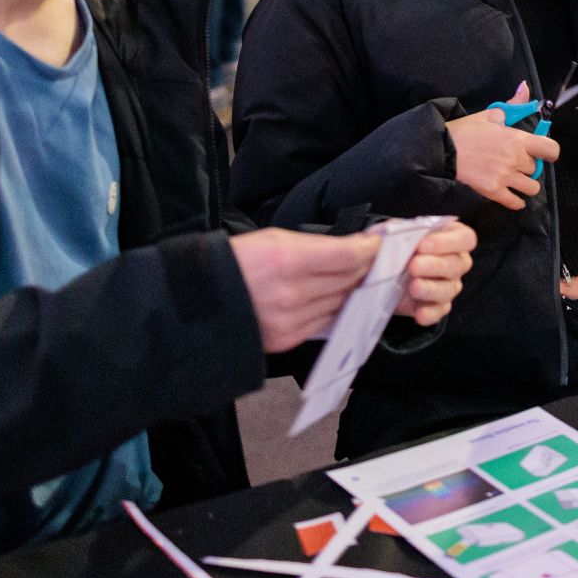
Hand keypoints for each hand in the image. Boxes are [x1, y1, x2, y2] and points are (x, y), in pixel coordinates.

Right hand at [228, 228, 379, 352]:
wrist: (201, 299)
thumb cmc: (236, 261)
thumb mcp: (273, 238)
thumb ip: (315, 245)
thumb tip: (351, 247)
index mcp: (287, 260)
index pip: (346, 257)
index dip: (367, 250)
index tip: (377, 244)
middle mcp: (292, 293)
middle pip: (347, 280)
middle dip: (364, 267)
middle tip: (372, 258)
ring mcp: (291, 320)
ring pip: (340, 302)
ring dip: (353, 289)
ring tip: (356, 276)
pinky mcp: (288, 339)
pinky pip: (325, 321)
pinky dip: (335, 308)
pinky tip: (336, 297)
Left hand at [395, 221, 475, 325]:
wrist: (374, 271)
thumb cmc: (388, 245)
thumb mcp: (388, 233)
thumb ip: (391, 234)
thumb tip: (389, 239)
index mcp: (448, 236)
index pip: (465, 238)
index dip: (448, 242)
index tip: (423, 245)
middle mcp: (454, 260)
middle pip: (458, 264)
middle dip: (435, 265)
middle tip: (413, 266)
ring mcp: (447, 285)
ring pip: (449, 289)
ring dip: (431, 288)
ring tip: (412, 287)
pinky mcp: (435, 306)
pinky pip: (439, 311)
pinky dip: (430, 313)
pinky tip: (418, 313)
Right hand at [448, 84, 559, 210]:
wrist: (441, 150)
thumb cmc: (465, 130)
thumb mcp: (489, 114)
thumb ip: (513, 105)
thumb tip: (525, 87)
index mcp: (517, 139)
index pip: (550, 149)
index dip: (549, 152)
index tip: (543, 153)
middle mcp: (515, 159)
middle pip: (536, 169)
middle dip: (528, 166)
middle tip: (516, 163)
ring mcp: (505, 177)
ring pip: (531, 188)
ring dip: (525, 185)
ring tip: (515, 180)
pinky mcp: (493, 192)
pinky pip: (516, 203)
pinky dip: (516, 201)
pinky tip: (511, 196)